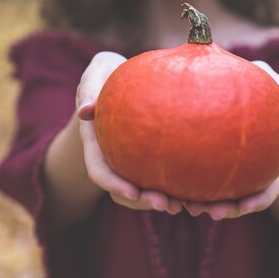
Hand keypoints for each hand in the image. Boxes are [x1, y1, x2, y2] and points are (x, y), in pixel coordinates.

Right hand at [76, 52, 182, 214]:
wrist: (118, 75)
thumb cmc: (106, 71)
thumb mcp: (95, 72)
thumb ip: (89, 86)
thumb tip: (85, 110)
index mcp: (95, 140)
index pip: (99, 169)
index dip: (114, 184)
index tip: (133, 193)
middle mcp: (111, 154)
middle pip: (122, 188)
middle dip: (142, 202)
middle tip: (167, 205)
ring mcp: (129, 156)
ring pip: (141, 188)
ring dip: (159, 200)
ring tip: (183, 205)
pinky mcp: (148, 153)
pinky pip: (158, 173)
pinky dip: (172, 184)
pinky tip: (192, 188)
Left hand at [184, 61, 278, 220]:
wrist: (247, 78)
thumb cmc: (270, 86)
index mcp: (268, 161)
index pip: (267, 190)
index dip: (257, 201)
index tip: (244, 208)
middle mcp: (247, 168)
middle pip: (239, 200)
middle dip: (225, 210)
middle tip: (210, 212)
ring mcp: (226, 162)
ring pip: (215, 192)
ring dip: (203, 203)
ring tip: (188, 206)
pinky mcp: (206, 152)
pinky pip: (196, 170)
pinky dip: (188, 181)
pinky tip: (174, 183)